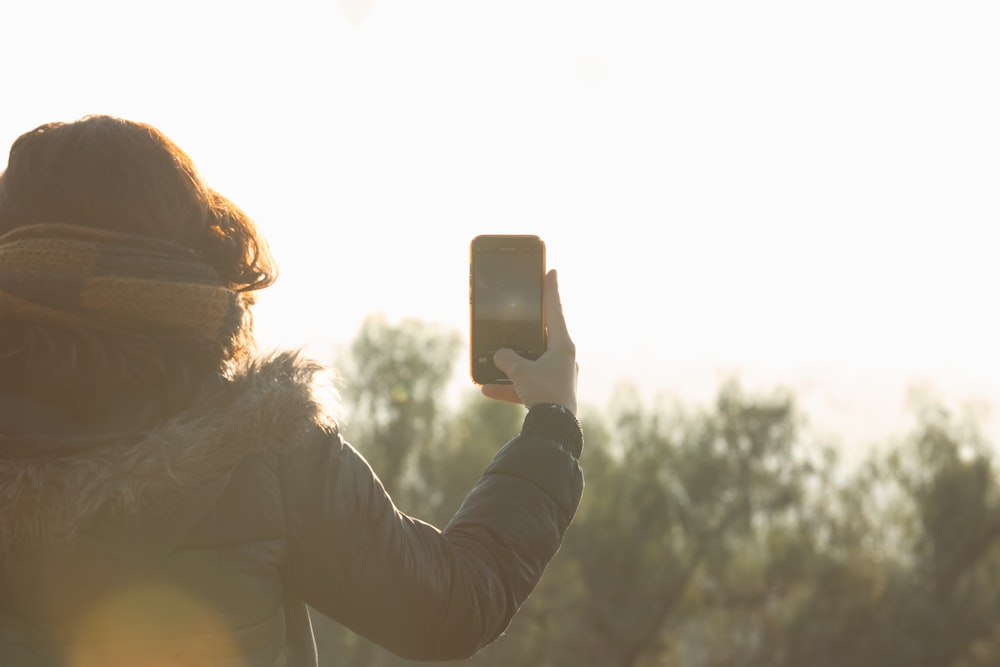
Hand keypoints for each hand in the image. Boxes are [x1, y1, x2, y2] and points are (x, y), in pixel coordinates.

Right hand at [481, 269, 577, 414]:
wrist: (554, 429)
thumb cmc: (544, 393)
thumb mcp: (521, 371)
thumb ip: (507, 358)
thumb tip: (499, 356)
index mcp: (563, 346)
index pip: (555, 310)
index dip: (551, 290)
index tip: (551, 271)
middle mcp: (562, 359)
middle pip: (542, 336)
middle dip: (526, 330)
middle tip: (518, 315)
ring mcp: (556, 377)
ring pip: (531, 363)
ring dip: (512, 364)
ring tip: (493, 360)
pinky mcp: (549, 394)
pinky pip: (525, 386)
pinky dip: (508, 387)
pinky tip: (486, 389)